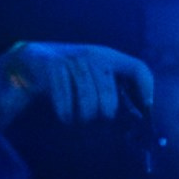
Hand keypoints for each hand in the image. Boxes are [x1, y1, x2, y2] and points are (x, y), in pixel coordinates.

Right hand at [0, 41, 152, 128]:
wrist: (33, 62)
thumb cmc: (71, 78)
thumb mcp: (96, 80)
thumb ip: (116, 94)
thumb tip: (139, 119)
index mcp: (108, 57)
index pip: (138, 68)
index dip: (145, 91)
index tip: (144, 111)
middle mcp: (93, 55)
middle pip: (110, 95)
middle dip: (105, 115)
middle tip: (98, 123)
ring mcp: (72, 59)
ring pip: (88, 101)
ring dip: (84, 118)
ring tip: (79, 120)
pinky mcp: (52, 66)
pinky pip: (65, 101)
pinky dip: (66, 115)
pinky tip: (65, 117)